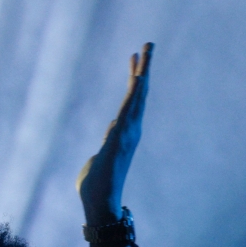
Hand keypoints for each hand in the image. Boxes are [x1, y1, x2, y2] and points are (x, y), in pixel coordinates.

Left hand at [76, 43, 151, 226]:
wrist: (100, 203)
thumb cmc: (97, 185)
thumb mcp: (100, 155)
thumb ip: (108, 139)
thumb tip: (113, 126)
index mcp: (123, 132)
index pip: (130, 100)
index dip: (134, 79)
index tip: (134, 58)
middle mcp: (130, 131)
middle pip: (138, 93)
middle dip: (144, 68)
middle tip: (148, 44)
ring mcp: (127, 134)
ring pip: (136, 97)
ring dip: (142, 73)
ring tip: (146, 50)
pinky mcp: (121, 138)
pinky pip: (129, 111)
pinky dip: (135, 94)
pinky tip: (139, 77)